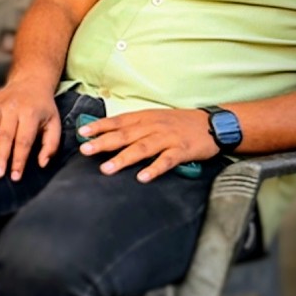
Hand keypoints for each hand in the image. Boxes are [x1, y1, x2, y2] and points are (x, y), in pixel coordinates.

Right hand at [0, 81, 61, 179]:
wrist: (31, 79)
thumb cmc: (42, 107)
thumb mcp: (54, 123)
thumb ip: (51, 145)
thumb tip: (42, 164)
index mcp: (31, 114)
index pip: (24, 141)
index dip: (19, 159)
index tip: (15, 176)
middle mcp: (13, 109)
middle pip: (5, 135)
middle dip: (0, 155)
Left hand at [77, 108, 218, 181]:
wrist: (213, 124)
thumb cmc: (179, 122)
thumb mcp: (155, 118)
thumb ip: (134, 125)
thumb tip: (108, 133)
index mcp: (145, 117)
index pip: (118, 121)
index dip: (99, 127)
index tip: (82, 133)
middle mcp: (154, 126)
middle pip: (125, 135)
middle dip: (104, 142)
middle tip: (85, 150)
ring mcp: (168, 138)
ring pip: (142, 148)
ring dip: (123, 158)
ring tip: (106, 168)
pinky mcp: (182, 150)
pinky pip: (166, 160)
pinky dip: (154, 168)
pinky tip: (142, 177)